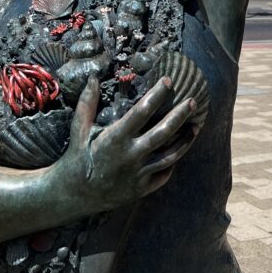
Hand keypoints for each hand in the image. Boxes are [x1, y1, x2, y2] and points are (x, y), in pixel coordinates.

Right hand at [54, 75, 198, 213]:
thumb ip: (87, 103)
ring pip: (169, 156)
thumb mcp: (79, 129)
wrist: (75, 195)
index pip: (141, 112)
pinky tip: (179, 151)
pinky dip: (173, 163)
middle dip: (180, 116)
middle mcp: (130, 156)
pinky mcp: (141, 188)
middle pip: (162, 133)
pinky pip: (163, 175)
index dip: (157, 95)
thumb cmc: (77, 156)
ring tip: (196, 127)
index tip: (168, 81)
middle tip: (193, 102)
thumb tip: (93, 77)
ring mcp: (138, 174)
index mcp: (115, 138)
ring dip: (185, 141)